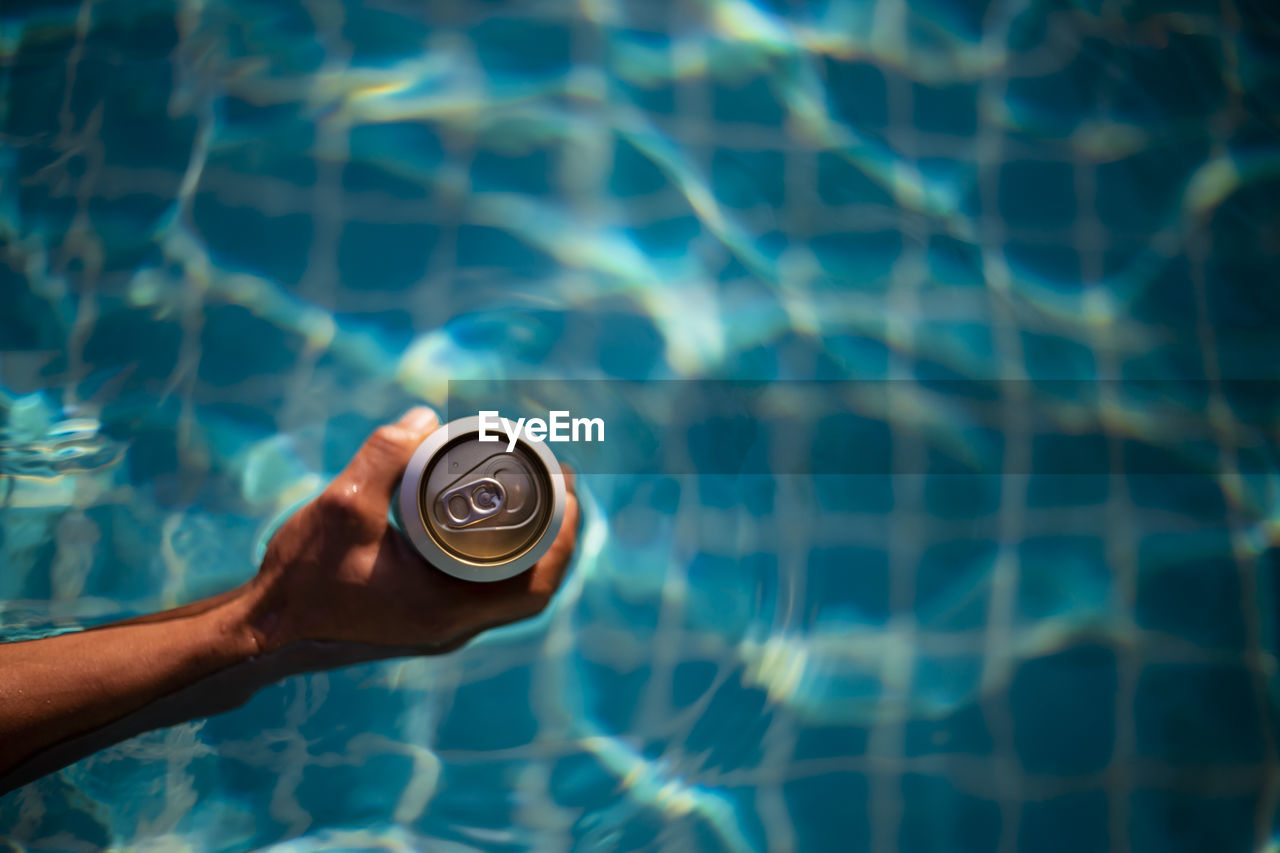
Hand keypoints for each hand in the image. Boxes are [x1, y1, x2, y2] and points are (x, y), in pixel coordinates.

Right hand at [244, 407, 579, 653]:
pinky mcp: (421, 617)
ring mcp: (437, 626)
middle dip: (554, 533)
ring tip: (534, 489)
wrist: (262, 628)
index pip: (534, 587)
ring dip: (528, 544)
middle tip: (558, 478)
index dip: (564, 540)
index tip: (570, 490)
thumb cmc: (300, 578)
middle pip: (529, 586)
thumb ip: (383, 457)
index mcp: (446, 613)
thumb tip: (425, 417)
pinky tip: (491, 518)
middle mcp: (451, 627)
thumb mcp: (342, 506)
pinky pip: (478, 586)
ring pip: (505, 588)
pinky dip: (496, 554)